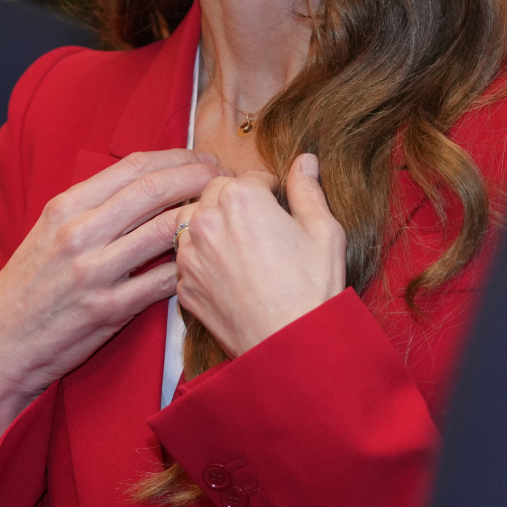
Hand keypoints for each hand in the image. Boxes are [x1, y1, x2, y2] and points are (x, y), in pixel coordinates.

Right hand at [0, 148, 219, 461]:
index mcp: (64, 207)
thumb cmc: (28, 287)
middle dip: (199, 178)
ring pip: (165, 231)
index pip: (133, 168)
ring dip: (201, 219)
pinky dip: (188, 268)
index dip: (177, 158)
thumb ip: (90, 208)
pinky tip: (203, 263)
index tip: (202, 158)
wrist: (0, 345)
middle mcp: (78, 233)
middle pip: (154, 191)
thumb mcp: (47, 233)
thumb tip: (143, 184)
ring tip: (222, 217)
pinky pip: (163, 281)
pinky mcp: (109, 310)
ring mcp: (94, 272)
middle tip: (225, 178)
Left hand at [177, 153, 346, 357]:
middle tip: (260, 226)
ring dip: (211, 224)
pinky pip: (188, 259)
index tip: (279, 207)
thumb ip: (307, 189)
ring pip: (192, 221)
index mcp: (240, 198)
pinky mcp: (183, 285)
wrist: (292, 346)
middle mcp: (206, 219)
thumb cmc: (313, 288)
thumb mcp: (323, 230)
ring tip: (239, 244)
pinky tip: (228, 273)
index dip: (269, 190)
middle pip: (215, 192)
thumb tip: (305, 160)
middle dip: (236, 202)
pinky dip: (203, 259)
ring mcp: (189, 254)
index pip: (251, 177)